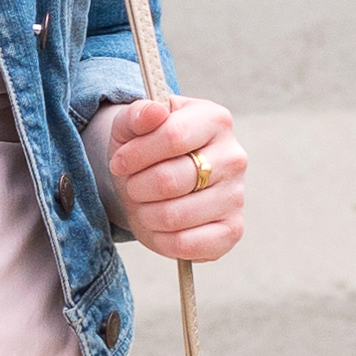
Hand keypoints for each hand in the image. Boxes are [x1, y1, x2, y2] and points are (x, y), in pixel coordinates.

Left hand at [101, 99, 248, 263]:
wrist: (156, 181)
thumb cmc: (145, 150)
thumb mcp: (132, 127)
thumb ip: (137, 114)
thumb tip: (154, 112)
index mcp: (215, 120)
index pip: (173, 136)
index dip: (136, 154)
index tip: (119, 162)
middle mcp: (234, 156)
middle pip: (170, 180)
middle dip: (137, 187)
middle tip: (132, 186)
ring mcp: (236, 195)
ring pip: (174, 216)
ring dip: (145, 214)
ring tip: (144, 204)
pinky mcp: (232, 230)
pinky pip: (186, 244)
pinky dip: (160, 239)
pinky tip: (158, 226)